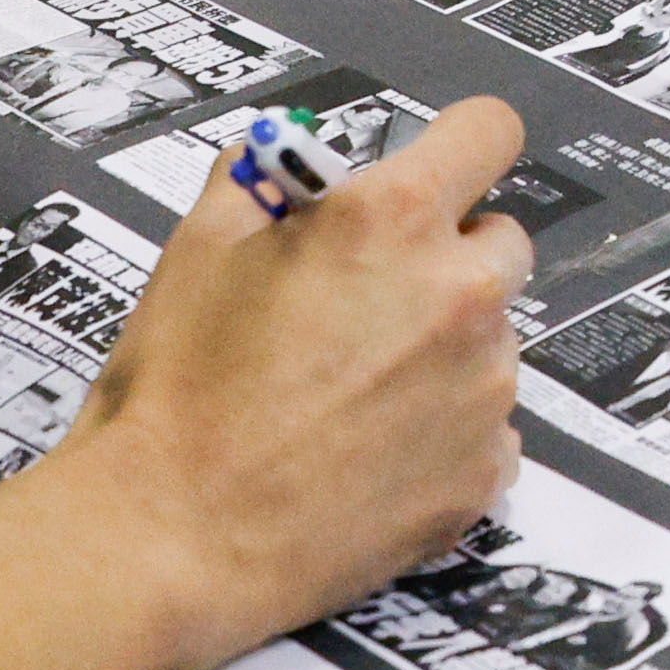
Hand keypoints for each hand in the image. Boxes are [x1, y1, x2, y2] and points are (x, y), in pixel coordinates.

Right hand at [69, 90, 536, 658]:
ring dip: (445, 351)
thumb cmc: (175, 391)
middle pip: (501, 242)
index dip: (457, 147)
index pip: (489, 131)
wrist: (169, 539)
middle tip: (369, 302)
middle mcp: (462, 294)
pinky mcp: (485, 473)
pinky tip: (370, 456)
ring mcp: (484, 390)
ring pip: (493, 341)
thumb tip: (285, 156)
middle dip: (448, 257)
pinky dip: (445, 434)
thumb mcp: (198, 247)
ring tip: (351, 397)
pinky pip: (488, 428)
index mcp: (394, 219)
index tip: (432, 175)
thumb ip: (261, 178)